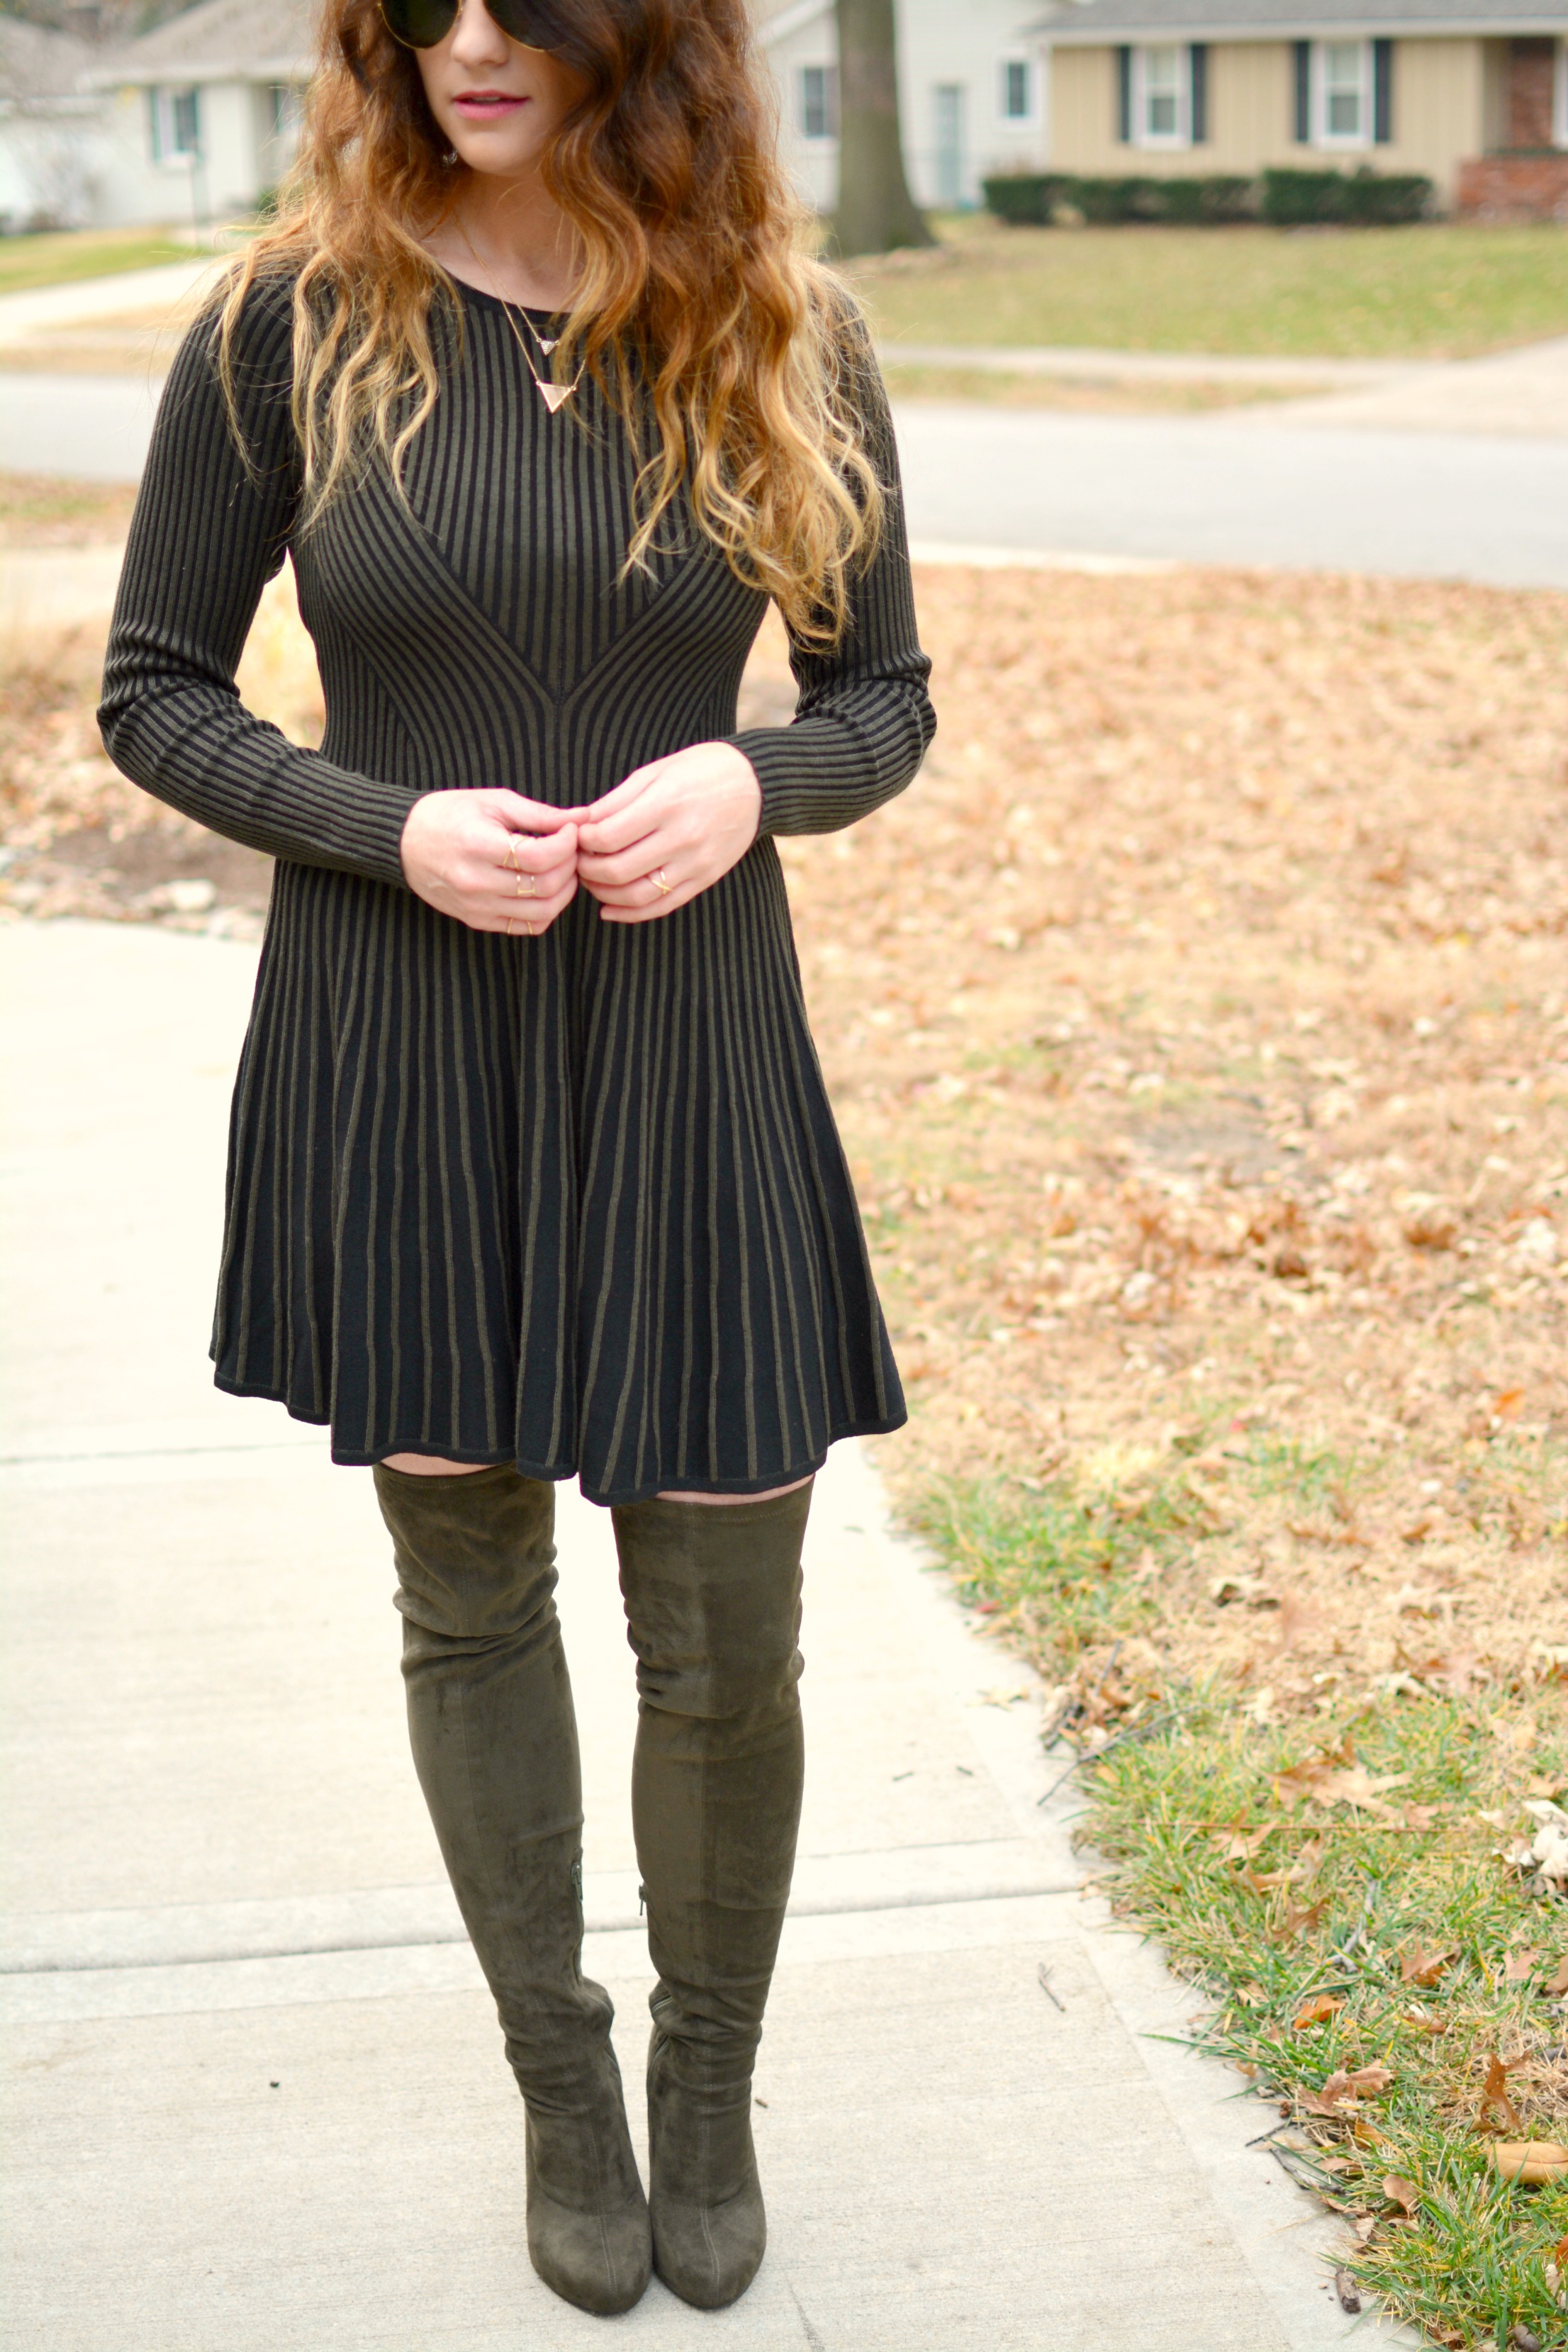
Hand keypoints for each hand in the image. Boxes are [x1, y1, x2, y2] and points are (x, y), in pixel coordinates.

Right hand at [400, 789, 578, 935]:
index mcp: (478, 845)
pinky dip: (546, 911)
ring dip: (564, 891)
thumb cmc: (449, 815)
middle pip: (545, 886)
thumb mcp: (493, 802)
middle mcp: (475, 881)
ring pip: (541, 912)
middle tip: (571, 849)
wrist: (404, 842)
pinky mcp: (477, 920)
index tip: (571, 830)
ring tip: (563, 869)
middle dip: (570, 866)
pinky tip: (546, 889)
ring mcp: (476, 906)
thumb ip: (540, 814)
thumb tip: (582, 817)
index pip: (539, 857)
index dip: (566, 844)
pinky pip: (526, 926)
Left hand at [570, 742, 760, 924]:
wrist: (756, 784)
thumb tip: (580, 824)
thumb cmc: (701, 770)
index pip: (608, 837)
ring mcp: (696, 863)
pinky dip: (631, 913)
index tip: (578, 835)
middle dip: (587, 869)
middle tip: (577, 861)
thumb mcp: (655, 772)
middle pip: (618, 870)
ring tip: (591, 882)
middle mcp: (682, 837)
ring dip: (604, 894)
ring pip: (638, 895)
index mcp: (666, 804)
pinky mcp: (705, 879)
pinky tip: (610, 909)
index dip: (583, 841)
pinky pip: (663, 906)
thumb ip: (616, 801)